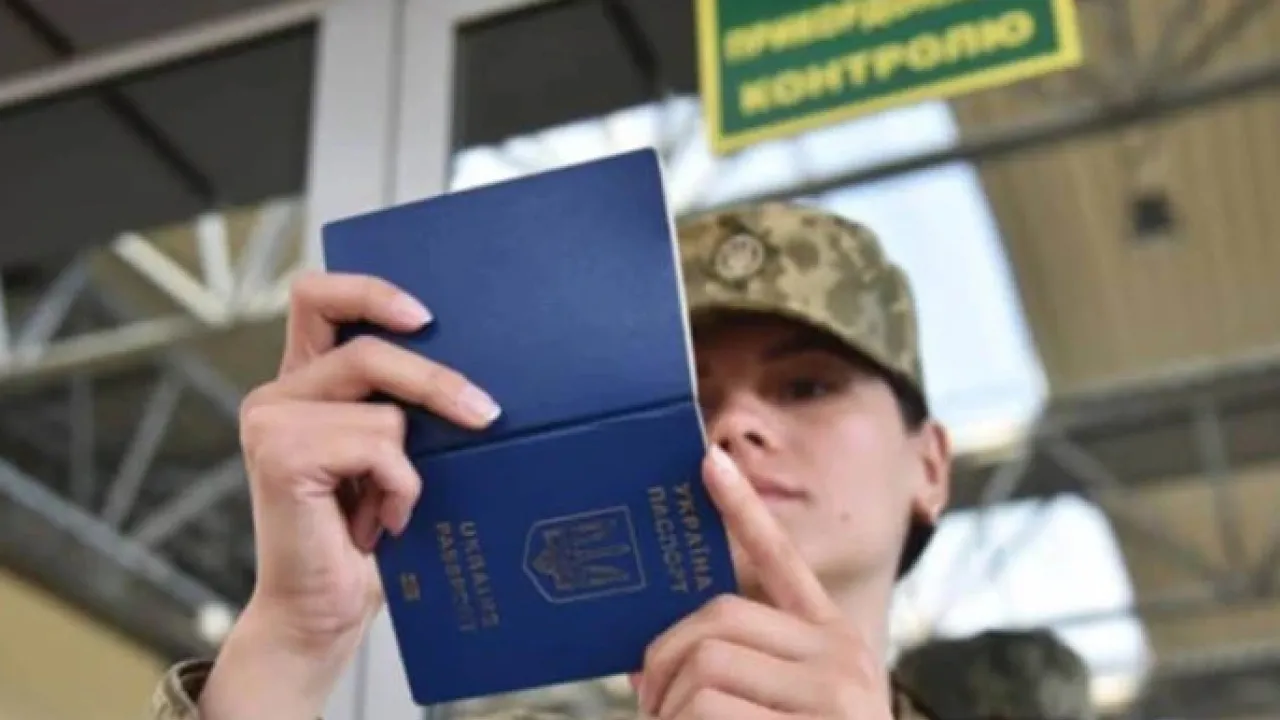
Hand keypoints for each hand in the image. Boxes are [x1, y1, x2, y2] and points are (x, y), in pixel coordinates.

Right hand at [200, 271, 499, 719]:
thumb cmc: (366, 539)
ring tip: (394, 505)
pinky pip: (377, 445)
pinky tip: (381, 522)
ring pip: (383, 408)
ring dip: (409, 465)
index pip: (317, 297)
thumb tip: (472, 377)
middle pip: (368, 348)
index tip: (426, 316)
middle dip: (437, 381)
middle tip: (486, 413)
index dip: (370, 290)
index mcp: (303, 384)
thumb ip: (401, 408)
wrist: (323, 613)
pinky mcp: (279, 455)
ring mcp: (271, 423)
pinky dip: (398, 488)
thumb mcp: (390, 456)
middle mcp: (277, 395)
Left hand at [635, 447, 891, 719]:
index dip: (742, 509)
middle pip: (719, 616)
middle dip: (664, 660)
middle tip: (647, 701)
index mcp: (831, 640)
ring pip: (707, 663)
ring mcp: (836, 690)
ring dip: (668, 707)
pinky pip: (710, 709)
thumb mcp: (776, 706)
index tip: (710, 461)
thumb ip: (727, 676)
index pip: (782, 559)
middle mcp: (841, 654)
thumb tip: (644, 665)